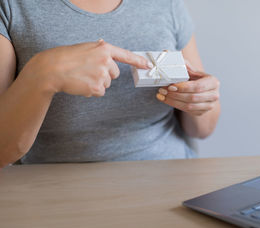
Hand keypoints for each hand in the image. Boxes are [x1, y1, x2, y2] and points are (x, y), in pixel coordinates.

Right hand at [20, 39, 151, 96]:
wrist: (52, 69)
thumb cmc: (66, 57)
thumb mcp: (85, 48)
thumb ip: (98, 49)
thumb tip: (103, 43)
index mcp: (104, 49)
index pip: (126, 55)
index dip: (138, 61)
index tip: (148, 65)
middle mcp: (106, 61)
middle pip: (115, 74)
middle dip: (105, 74)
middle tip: (88, 71)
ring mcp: (103, 75)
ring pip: (107, 84)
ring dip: (97, 83)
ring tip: (82, 77)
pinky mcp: (98, 88)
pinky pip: (100, 92)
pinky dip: (92, 91)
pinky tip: (81, 84)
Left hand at [156, 62, 219, 115]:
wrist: (200, 90)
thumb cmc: (194, 78)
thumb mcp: (191, 69)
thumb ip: (181, 62)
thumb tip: (166, 53)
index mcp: (213, 82)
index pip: (198, 87)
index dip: (184, 87)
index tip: (171, 85)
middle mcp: (214, 95)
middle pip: (193, 97)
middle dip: (176, 94)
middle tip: (162, 89)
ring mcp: (209, 106)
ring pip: (189, 106)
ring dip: (173, 100)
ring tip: (162, 94)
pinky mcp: (201, 112)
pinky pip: (187, 111)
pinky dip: (174, 105)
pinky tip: (165, 99)